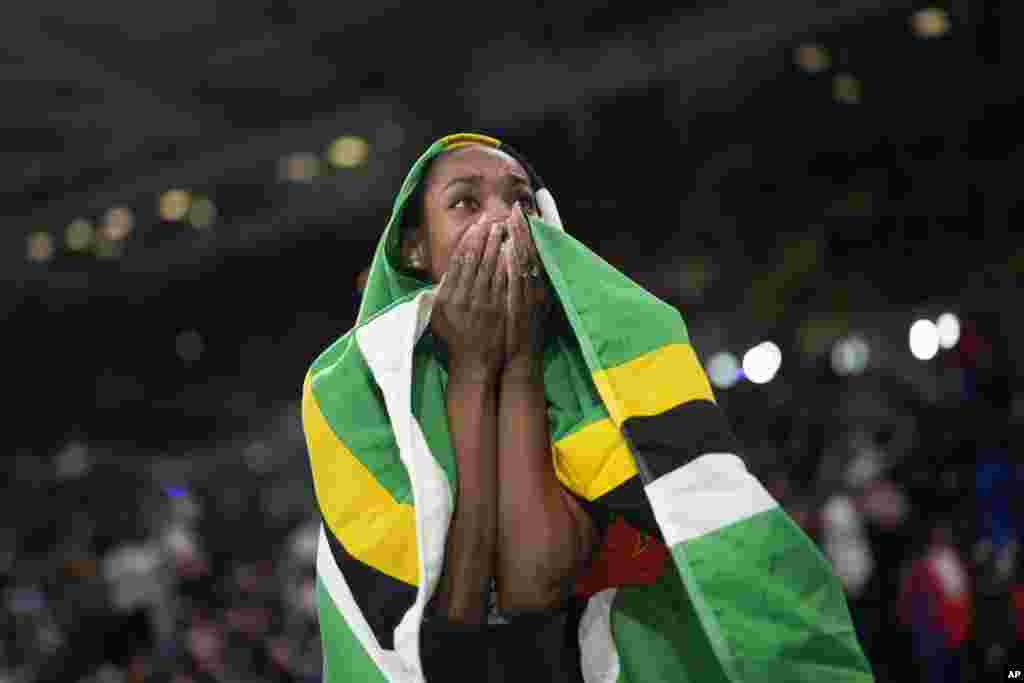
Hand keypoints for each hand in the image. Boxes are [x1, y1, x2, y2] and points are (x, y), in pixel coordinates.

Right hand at [431, 218, 508, 378]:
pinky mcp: (499, 310)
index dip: (468, 242)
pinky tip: (511, 251)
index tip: (475, 227)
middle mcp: (464, 298)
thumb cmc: (456, 340)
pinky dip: (507, 265)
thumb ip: (443, 293)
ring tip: (502, 229)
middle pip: (475, 260)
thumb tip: (450, 271)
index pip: (459, 262)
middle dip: (483, 237)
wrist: (474, 364)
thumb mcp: (440, 317)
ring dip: (496, 246)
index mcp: (448, 297)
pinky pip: (503, 282)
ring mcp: (483, 304)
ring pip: (490, 267)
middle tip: (490, 220)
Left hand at [501, 210, 552, 365]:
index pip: (533, 252)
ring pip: (525, 262)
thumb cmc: (519, 332)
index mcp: (536, 286)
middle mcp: (536, 288)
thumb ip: (521, 283)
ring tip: (511, 220)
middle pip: (531, 252)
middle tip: (516, 208)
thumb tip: (511, 261)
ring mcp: (530, 296)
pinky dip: (514, 263)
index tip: (523, 212)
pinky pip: (518, 279)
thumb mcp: (524, 304)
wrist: (520, 359)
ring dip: (519, 240)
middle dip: (523, 229)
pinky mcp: (522, 305)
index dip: (528, 232)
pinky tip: (508, 248)